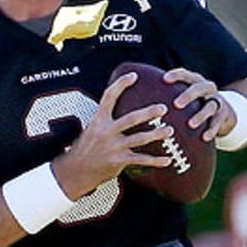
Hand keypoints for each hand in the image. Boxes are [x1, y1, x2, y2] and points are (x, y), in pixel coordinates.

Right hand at [51, 72, 174, 199]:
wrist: (76, 170)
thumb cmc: (86, 148)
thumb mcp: (92, 129)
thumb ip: (106, 119)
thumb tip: (120, 107)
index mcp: (98, 120)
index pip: (109, 97)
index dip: (121, 85)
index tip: (134, 75)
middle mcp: (106, 131)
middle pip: (131, 119)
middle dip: (149, 113)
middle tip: (164, 108)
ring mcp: (113, 147)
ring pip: (139, 139)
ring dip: (157, 134)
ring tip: (170, 131)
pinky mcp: (119, 161)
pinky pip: (141, 160)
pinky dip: (156, 161)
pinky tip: (168, 160)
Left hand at [164, 67, 226, 142]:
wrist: (222, 111)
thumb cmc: (194, 103)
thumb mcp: (185, 94)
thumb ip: (168, 92)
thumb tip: (139, 89)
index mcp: (195, 81)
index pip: (185, 74)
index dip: (176, 76)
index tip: (164, 79)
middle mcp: (207, 89)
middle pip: (199, 88)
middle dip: (188, 96)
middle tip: (176, 104)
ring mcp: (216, 102)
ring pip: (210, 106)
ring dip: (200, 115)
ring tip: (191, 124)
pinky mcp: (223, 116)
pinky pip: (217, 122)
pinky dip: (212, 130)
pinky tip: (205, 138)